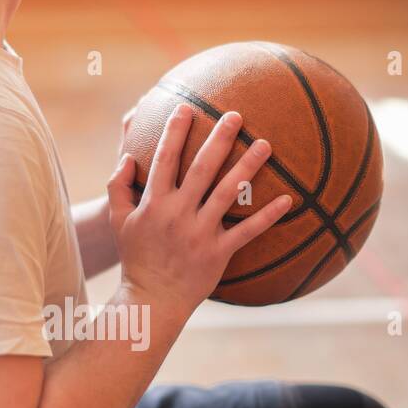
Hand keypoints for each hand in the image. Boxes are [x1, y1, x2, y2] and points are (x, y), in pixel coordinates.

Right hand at [106, 104, 291, 315]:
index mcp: (154, 203)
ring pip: (228, 193)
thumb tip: (127, 158)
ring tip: (265, 144)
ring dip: (247, 166)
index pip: (164, 159)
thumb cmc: (136, 257)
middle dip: (218, 138)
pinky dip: (268, 216)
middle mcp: (177, 213)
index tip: (186, 108)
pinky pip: (247, 232)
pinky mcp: (218, 252)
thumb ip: (119, 188)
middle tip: (235, 114)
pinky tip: (288, 200)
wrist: (152, 299)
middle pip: (201, 168)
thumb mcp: (119, 222)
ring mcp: (199, 233)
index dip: (174, 132)